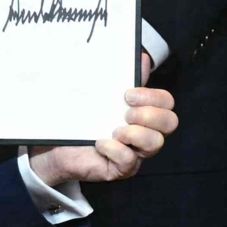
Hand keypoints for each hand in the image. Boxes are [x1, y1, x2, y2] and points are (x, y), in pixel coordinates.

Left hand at [28, 87, 178, 185]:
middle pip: (170, 122)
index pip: (167, 102)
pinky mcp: (121, 169)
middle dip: (149, 115)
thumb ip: (122, 78)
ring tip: (114, 130)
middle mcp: (144, 132)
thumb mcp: (101, 94)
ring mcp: (135, 152)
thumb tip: (139, 56)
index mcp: (143, 112)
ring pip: (156, 143)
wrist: (56, 145)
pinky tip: (100, 143)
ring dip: (135, 133)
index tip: (127, 94)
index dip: (153, 96)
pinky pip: (129, 161)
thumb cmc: (82, 119)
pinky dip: (115, 149)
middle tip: (125, 114)